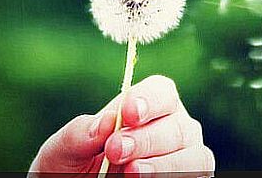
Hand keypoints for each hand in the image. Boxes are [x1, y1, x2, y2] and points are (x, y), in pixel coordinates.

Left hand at [28, 75, 214, 176]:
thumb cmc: (70, 168)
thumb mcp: (62, 151)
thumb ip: (78, 134)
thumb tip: (107, 121)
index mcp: (147, 107)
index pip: (162, 91)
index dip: (149, 99)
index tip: (127, 113)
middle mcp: (173, 128)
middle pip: (178, 124)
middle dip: (147, 138)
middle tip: (115, 150)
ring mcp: (186, 156)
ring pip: (195, 154)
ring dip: (165, 164)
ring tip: (131, 173)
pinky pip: (198, 175)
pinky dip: (176, 176)